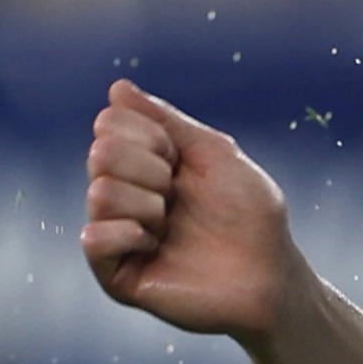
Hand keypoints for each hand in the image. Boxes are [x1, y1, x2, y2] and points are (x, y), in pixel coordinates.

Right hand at [79, 79, 293, 339]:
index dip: (150, 135)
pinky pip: (92, 240)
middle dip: (149, 167)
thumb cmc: (252, 215)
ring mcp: (118, 235)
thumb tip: (117, 88)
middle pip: (100, 153)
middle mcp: (125, 195)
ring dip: (147, 204)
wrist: (270, 275)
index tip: (181, 159)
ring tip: (171, 225)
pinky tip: (153, 243)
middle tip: (178, 194)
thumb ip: (166, 120)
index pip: (110, 123)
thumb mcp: (214, 153)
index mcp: (144, 163)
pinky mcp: (117, 275)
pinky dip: (126, 234)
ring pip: (99, 192)